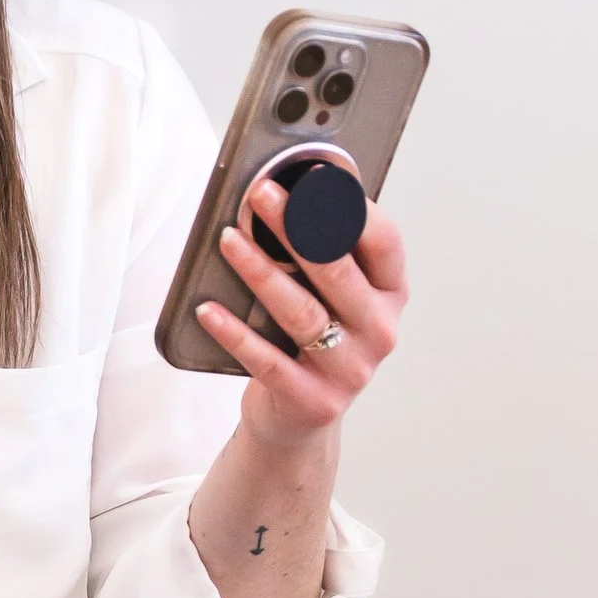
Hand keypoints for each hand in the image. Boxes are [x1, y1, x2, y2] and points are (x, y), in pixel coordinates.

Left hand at [196, 179, 408, 452]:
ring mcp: (351, 369)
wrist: (300, 418)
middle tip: (261, 195)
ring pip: (302, 312)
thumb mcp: (332, 296)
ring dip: (261, 272)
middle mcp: (379, 330)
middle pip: (337, 271)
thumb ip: (324, 252)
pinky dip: (234, 333)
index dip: (351, 207)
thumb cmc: (314, 341)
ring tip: (228, 240)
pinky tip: (208, 310)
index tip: (313, 178)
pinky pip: (268, 361)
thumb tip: (287, 191)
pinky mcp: (314, 400)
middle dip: (296, 227)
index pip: (384, 241)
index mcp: (390, 294)